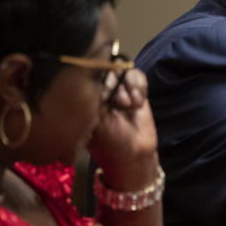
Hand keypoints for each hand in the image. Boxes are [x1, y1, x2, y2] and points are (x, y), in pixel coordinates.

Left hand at [88, 68, 158, 191]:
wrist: (134, 156)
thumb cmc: (110, 145)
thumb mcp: (97, 123)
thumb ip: (97, 100)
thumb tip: (99, 79)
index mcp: (86, 97)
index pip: (89, 75)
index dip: (100, 79)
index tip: (106, 95)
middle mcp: (102, 91)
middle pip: (107, 68)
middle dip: (116, 83)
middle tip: (121, 102)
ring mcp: (120, 91)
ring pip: (124, 70)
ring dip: (129, 85)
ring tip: (131, 104)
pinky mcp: (137, 92)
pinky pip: (138, 77)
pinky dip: (140, 86)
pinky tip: (139, 102)